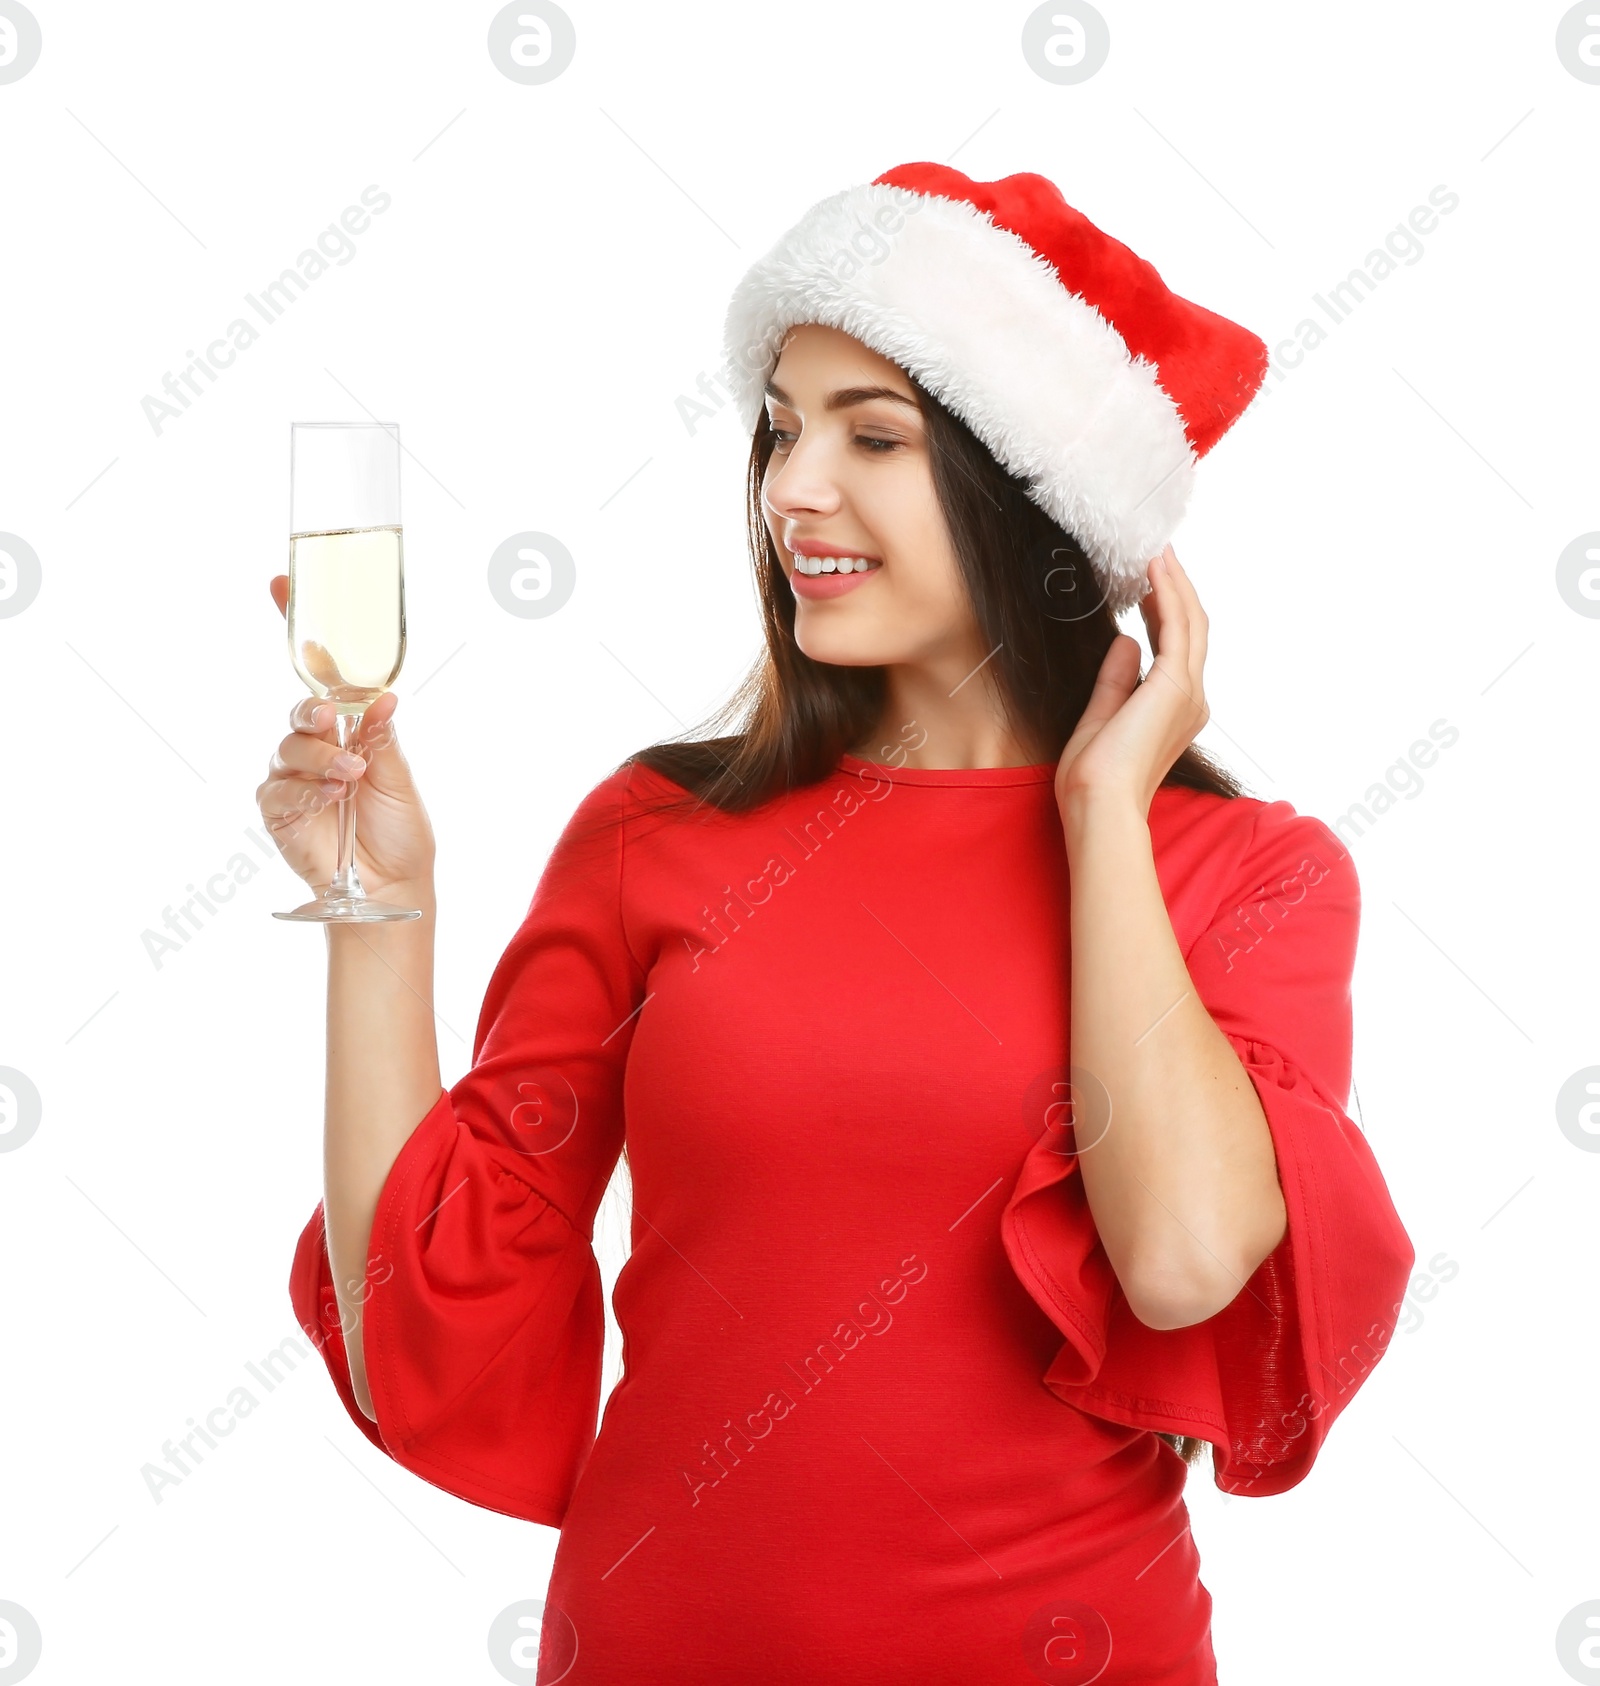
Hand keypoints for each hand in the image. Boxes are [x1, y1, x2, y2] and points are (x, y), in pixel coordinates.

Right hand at [255, 575, 437, 903]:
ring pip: (289, 746)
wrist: (390, 886)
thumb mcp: (400, 777)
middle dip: (313, 710)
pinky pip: (278, 787)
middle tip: (331, 719)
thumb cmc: (400, 831)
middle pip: (299, 708)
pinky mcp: (276, 810)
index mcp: (348, 728)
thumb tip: (381, 696)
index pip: (320, 672)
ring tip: (349, 778)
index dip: (299, 629)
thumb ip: (381, 738)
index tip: (280, 583)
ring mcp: (293, 776)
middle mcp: (316, 746)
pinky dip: (305, 789)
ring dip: (320, 758)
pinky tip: (331, 799)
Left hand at [1053, 544, 1209, 820]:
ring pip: (1190, 623)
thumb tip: (1125, 641)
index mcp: (1175, 710)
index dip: (1166, 610)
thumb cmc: (1095, 777)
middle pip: (1191, 629)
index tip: (1151, 581)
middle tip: (1161, 554)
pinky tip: (1156, 570)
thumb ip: (1116, 679)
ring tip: (1159, 553)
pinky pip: (1177, 628)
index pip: (1175, 647)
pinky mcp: (1175, 686)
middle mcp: (1190, 699)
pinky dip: (1169, 595)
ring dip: (1175, 584)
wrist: (1099, 804)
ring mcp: (1187, 692)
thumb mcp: (1100, 716)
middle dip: (1177, 589)